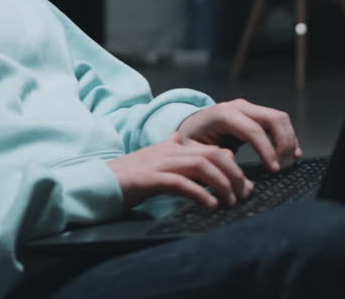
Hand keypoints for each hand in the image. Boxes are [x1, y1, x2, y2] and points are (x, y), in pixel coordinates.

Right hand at [107, 132, 252, 209]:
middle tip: (244, 195)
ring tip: (231, 202)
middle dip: (234, 175)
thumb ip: (169, 151)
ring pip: (202, 166)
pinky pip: (181, 183)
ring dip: (222, 184)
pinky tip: (210, 205)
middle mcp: (170, 151)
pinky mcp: (149, 179)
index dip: (234, 166)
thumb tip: (180, 140)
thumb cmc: (128, 177)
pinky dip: (200, 193)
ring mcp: (159, 163)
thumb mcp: (153, 160)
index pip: (213, 149)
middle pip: (213, 155)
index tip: (245, 185)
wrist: (98, 182)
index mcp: (174, 147)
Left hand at [177, 98, 301, 172]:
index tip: (273, 170)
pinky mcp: (255, 114)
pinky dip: (288, 137)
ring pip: (280, 118)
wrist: (188, 127)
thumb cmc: (189, 141)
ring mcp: (249, 108)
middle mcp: (239, 106)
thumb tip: (234, 164)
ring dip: (289, 141)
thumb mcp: (192, 152)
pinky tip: (292, 154)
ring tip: (288, 164)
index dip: (267, 150)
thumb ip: (212, 158)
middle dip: (283, 144)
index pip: (253, 130)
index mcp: (223, 114)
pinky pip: (278, 122)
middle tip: (283, 168)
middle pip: (273, 119)